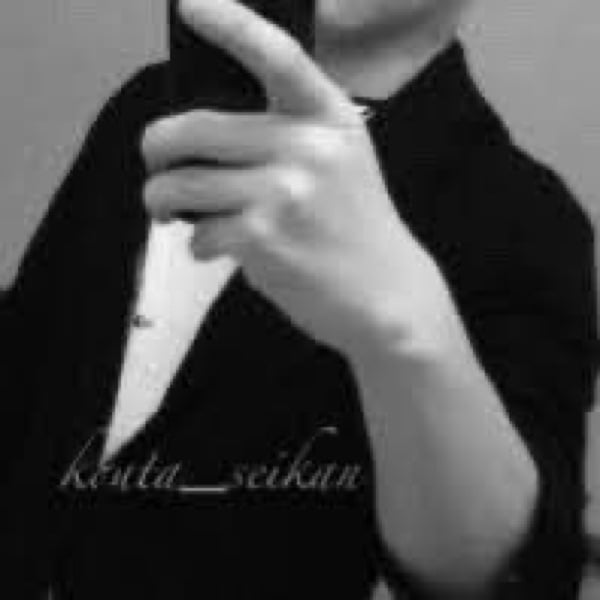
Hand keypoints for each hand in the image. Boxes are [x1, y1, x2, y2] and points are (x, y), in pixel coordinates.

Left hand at [142, 0, 455, 355]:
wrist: (386, 291)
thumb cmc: (356, 224)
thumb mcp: (341, 160)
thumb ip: (291, 134)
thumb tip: (208, 134)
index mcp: (329, 117)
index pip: (277, 54)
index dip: (229, 23)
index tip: (189, 5)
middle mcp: (306, 146)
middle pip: (192, 128)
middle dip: (155, 150)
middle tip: (155, 166)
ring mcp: (283, 192)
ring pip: (180, 186)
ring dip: (161, 202)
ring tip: (170, 212)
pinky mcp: (263, 239)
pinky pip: (198, 233)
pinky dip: (196, 244)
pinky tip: (214, 249)